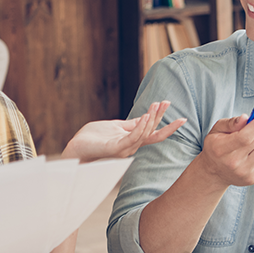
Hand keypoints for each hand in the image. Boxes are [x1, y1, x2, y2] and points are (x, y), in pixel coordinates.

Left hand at [62, 101, 185, 162]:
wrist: (76, 148)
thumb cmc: (93, 138)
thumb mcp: (116, 127)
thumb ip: (131, 124)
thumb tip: (146, 116)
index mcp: (132, 141)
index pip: (154, 133)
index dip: (166, 123)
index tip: (176, 111)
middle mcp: (131, 147)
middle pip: (152, 133)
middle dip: (160, 117)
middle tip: (167, 103)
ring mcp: (124, 149)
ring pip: (144, 134)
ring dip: (151, 119)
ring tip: (156, 105)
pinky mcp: (115, 149)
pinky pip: (132, 138)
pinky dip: (140, 128)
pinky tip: (145, 116)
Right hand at [200, 109, 253, 189]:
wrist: (213, 173)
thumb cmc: (216, 147)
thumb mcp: (216, 131)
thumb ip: (231, 122)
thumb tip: (246, 118)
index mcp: (221, 149)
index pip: (245, 137)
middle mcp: (233, 163)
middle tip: (247, 133)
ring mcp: (244, 173)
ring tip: (248, 146)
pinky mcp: (253, 178)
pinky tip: (249, 156)